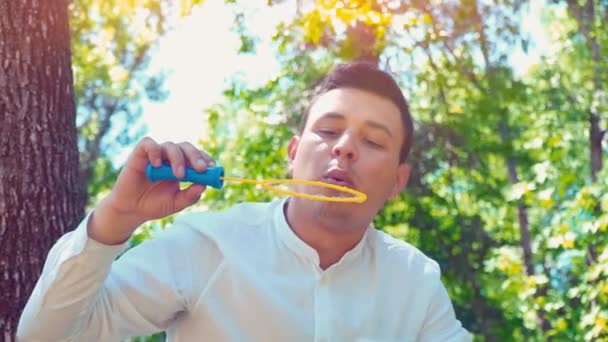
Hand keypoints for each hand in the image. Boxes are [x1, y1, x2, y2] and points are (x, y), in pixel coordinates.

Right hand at [88, 137, 214, 243]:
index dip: (206, 160)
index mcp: (182, 166)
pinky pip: (149, 144)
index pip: (197, 156)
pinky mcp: (140, 154)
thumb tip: (204, 186)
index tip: (213, 169)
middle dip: (196, 157)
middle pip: (187, 147)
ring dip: (178, 158)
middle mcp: (170, 158)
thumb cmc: (155, 205)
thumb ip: (190, 195)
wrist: (132, 210)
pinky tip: (158, 164)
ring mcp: (156, 155)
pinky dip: (155, 151)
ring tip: (179, 175)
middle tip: (201, 169)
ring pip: (171, 146)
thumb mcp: (177, 203)